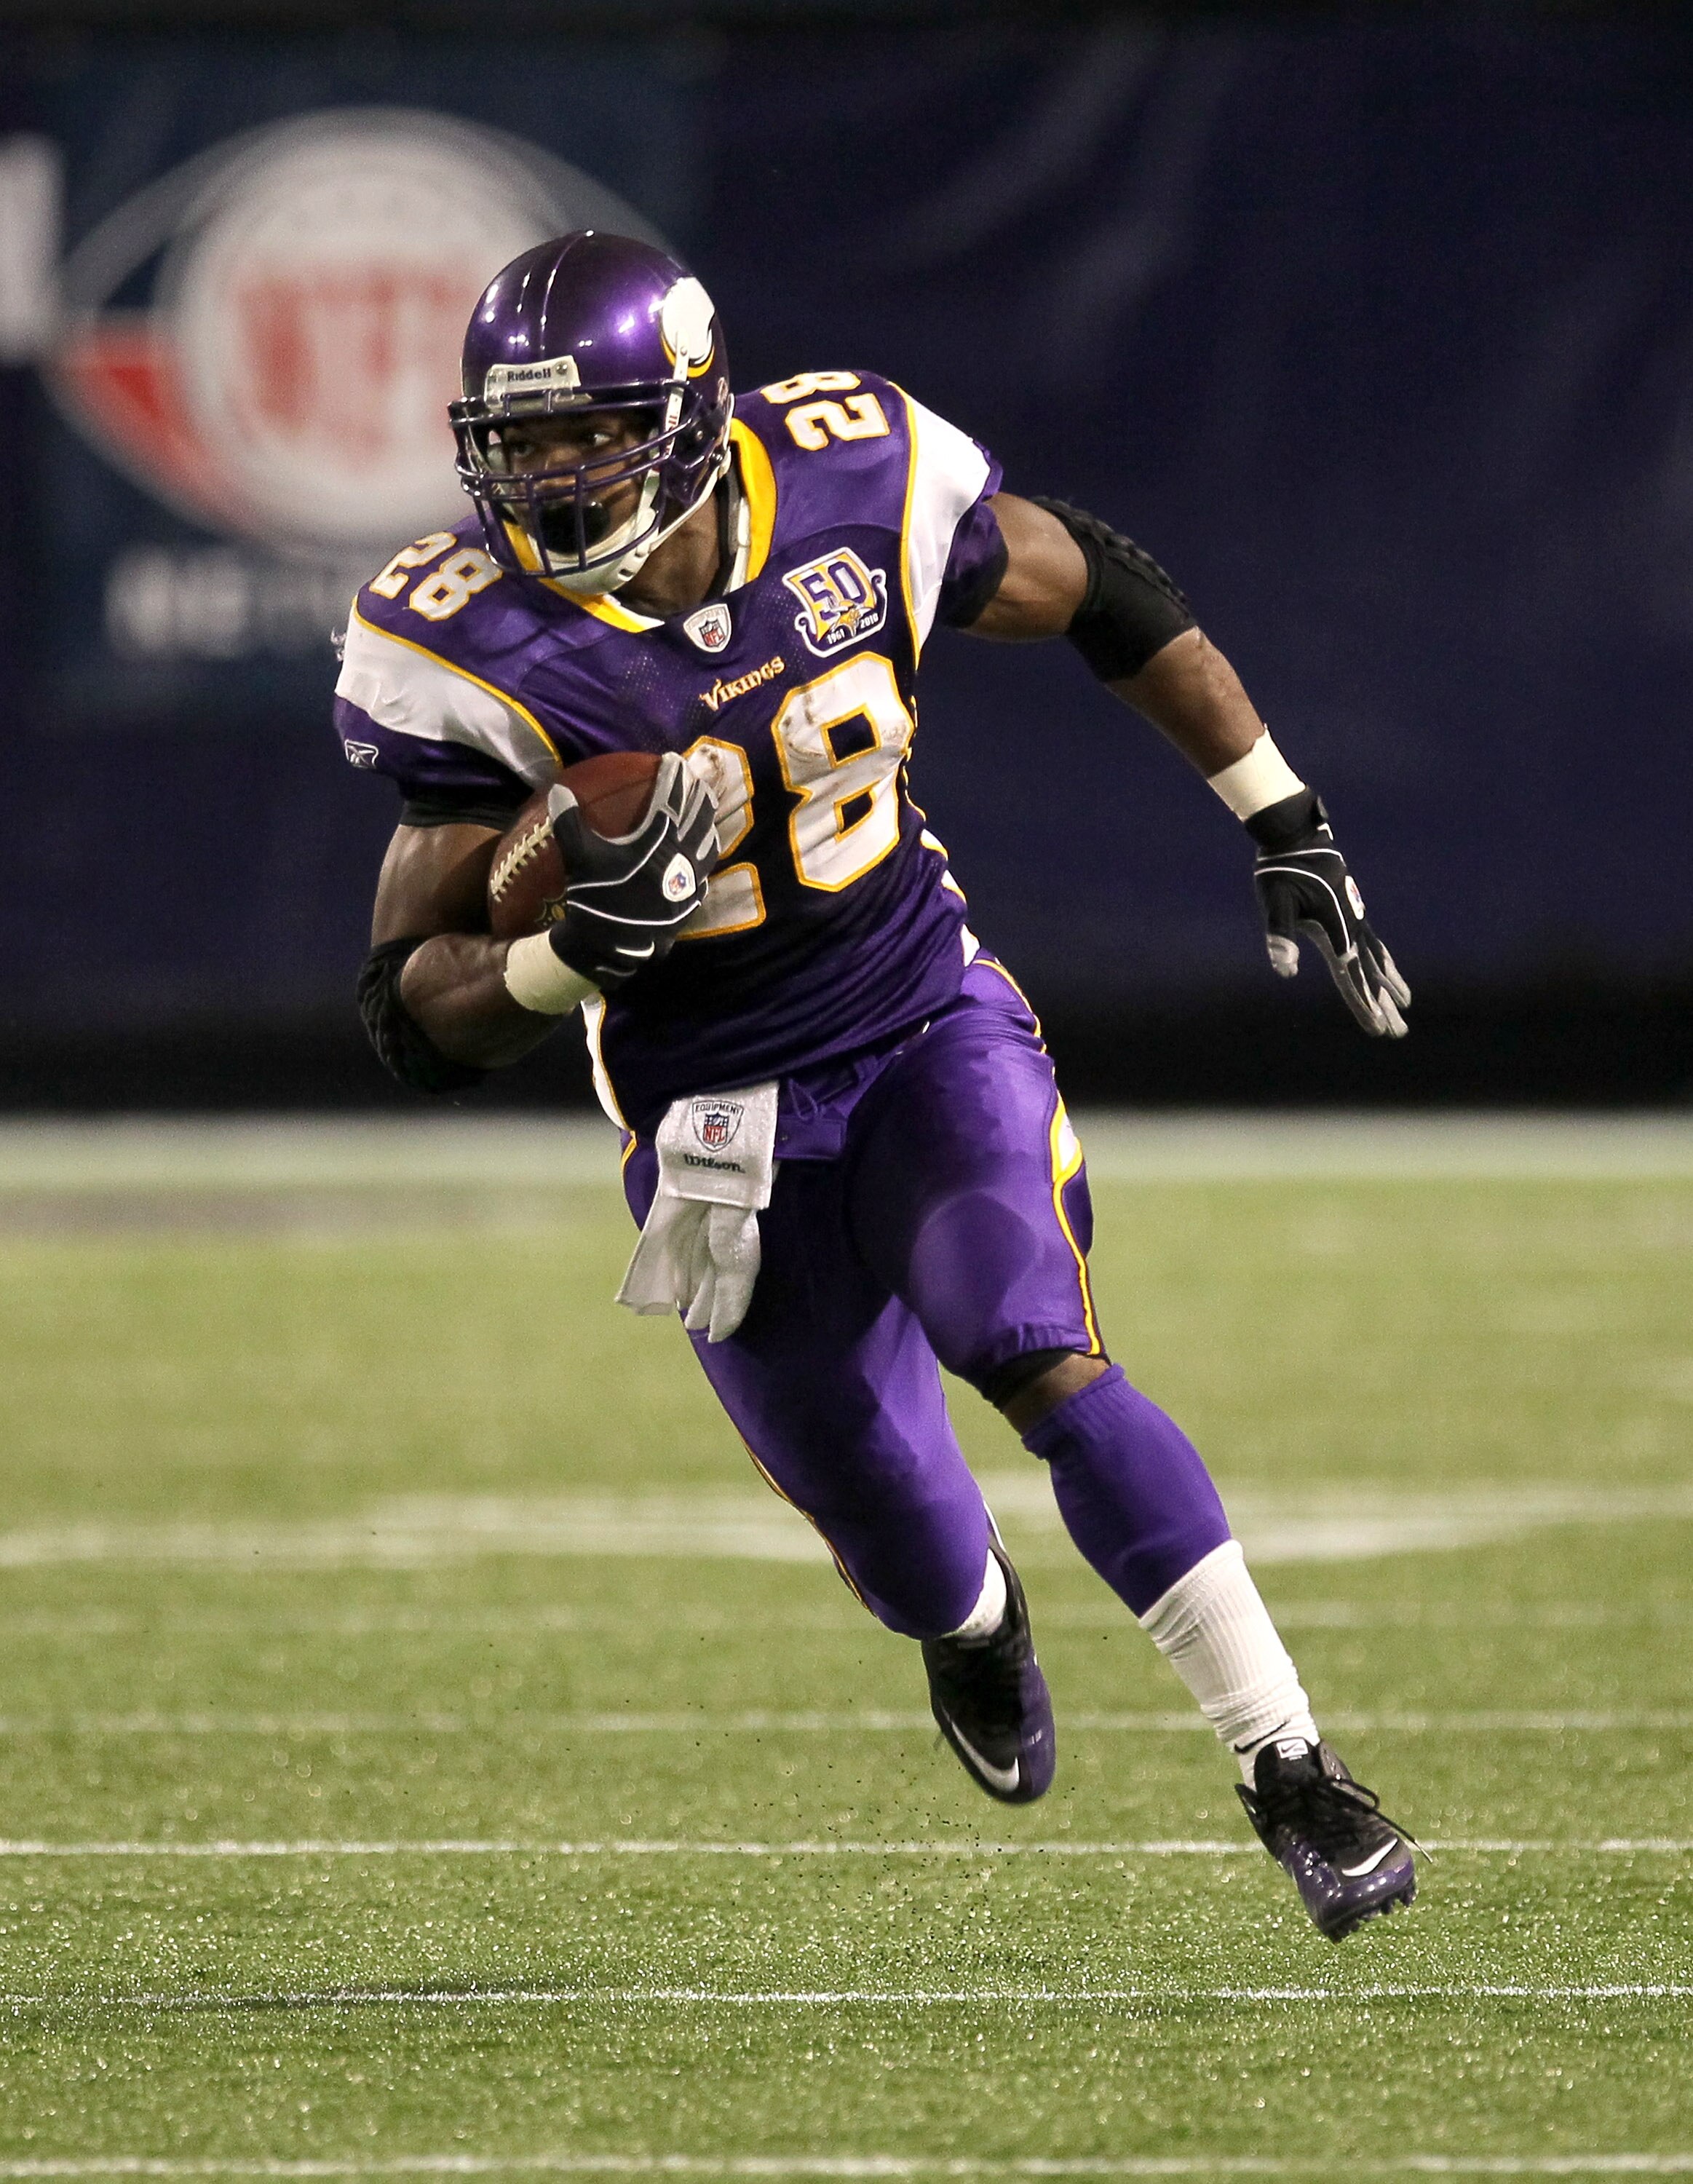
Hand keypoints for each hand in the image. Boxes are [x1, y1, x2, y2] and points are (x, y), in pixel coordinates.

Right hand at [546, 752, 719, 990]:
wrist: (608, 947)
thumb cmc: (593, 899)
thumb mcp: (579, 858)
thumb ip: (570, 822)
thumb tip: (557, 788)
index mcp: (656, 841)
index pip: (670, 799)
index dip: (673, 776)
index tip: (673, 760)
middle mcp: (680, 859)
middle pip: (699, 818)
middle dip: (701, 796)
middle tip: (699, 783)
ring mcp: (689, 884)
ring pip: (708, 847)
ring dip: (708, 827)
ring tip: (707, 817)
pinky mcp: (689, 905)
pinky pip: (704, 877)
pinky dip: (703, 862)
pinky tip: (700, 861)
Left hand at [1247, 789, 1410, 1037]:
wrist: (1295, 836)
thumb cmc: (1280, 871)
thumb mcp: (1275, 904)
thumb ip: (1280, 936)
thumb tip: (1285, 970)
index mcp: (1334, 932)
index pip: (1350, 977)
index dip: (1364, 1005)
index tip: (1379, 1029)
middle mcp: (1350, 928)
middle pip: (1369, 975)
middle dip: (1383, 1006)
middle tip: (1398, 1033)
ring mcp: (1354, 917)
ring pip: (1376, 959)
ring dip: (1390, 984)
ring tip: (1407, 1003)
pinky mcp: (1349, 909)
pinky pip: (1372, 942)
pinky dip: (1383, 960)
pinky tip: (1386, 967)